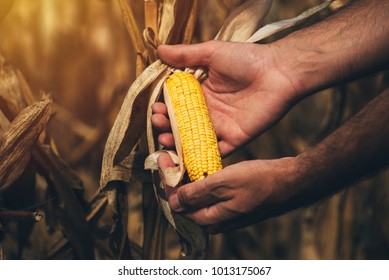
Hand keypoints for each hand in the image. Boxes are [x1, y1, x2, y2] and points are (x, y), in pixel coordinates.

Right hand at [153, 40, 298, 155]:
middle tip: (158, 121)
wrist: (278, 72)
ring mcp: (220, 126)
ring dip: (177, 142)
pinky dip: (199, 157)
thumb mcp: (212, 52)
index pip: (177, 104)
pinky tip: (184, 157)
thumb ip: (186, 55)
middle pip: (182, 124)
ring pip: (193, 139)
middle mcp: (209, 111)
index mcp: (202, 93)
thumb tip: (159, 49)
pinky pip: (214, 152)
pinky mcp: (233, 139)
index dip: (165, 108)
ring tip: (165, 137)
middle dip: (167, 125)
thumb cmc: (246, 59)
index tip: (155, 108)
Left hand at [158, 152, 299, 233]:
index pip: (177, 204)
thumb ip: (196, 194)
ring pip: (196, 197)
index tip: (162, 157)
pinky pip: (208, 194)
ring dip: (186, 178)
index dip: (167, 181)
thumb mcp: (224, 184)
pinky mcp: (231, 204)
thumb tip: (173, 201)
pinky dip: (200, 179)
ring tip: (179, 157)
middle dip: (174, 179)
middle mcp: (215, 221)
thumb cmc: (260, 181)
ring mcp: (224, 213)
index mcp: (210, 220)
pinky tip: (198, 165)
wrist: (290, 181)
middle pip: (185, 202)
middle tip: (168, 155)